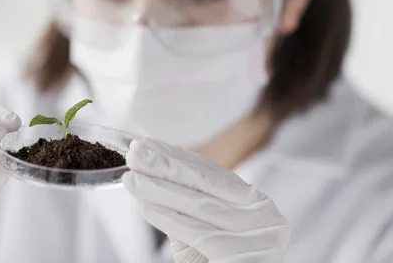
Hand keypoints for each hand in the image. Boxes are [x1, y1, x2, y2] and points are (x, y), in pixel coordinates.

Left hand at [123, 138, 288, 262]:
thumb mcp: (207, 231)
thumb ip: (187, 206)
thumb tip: (150, 175)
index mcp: (258, 204)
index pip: (212, 173)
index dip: (177, 156)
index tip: (149, 144)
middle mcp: (265, 216)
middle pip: (205, 183)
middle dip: (164, 165)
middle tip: (135, 152)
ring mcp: (258, 235)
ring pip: (197, 204)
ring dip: (158, 189)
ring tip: (131, 179)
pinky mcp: (242, 255)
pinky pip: (196, 231)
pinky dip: (166, 217)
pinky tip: (144, 207)